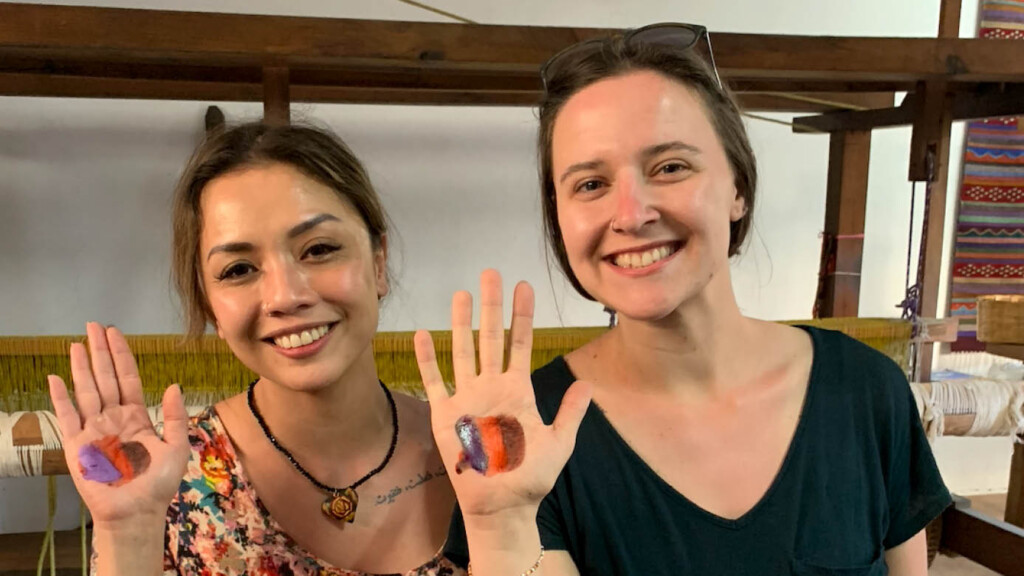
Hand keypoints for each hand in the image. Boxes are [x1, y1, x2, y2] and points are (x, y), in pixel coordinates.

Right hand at [48, 322, 189, 528]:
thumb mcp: (176, 447)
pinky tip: (55, 377)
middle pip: (105, 378)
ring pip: (86, 391)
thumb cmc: (158, 483)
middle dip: (100, 352)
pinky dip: (60, 397)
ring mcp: (93, 430)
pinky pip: (66, 417)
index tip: (115, 333)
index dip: (121, 355)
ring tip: (76, 344)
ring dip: (81, 367)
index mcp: (136, 417)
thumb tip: (173, 386)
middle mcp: (113, 419)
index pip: (127, 378)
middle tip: (93, 325)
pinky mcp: (76, 445)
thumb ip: (175, 417)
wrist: (136, 512)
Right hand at [414, 270, 591, 517]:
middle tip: (490, 273)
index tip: (524, 286)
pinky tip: (422, 335)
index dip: (522, 315)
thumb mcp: (559, 443)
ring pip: (463, 351)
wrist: (501, 506)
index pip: (520, 343)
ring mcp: (467, 398)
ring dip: (461, 323)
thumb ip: (570, 413)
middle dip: (491, 305)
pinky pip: (434, 381)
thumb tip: (586, 385)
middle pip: (490, 337)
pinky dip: (427, 359)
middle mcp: (491, 387)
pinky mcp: (445, 415)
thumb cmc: (530, 478)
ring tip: (461, 294)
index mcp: (518, 390)